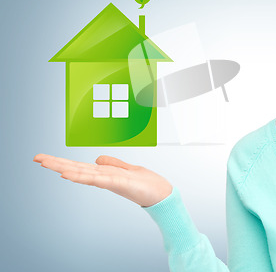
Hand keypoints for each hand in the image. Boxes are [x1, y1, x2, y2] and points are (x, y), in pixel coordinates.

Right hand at [33, 154, 172, 206]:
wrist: (162, 195)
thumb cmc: (146, 183)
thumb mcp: (128, 169)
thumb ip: (113, 163)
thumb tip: (97, 158)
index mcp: (105, 173)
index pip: (80, 166)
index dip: (62, 162)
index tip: (45, 158)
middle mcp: (104, 178)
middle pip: (77, 169)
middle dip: (57, 163)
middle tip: (36, 158)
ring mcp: (110, 181)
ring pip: (84, 174)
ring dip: (65, 168)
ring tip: (47, 164)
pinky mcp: (119, 183)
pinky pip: (98, 179)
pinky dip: (83, 176)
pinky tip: (69, 174)